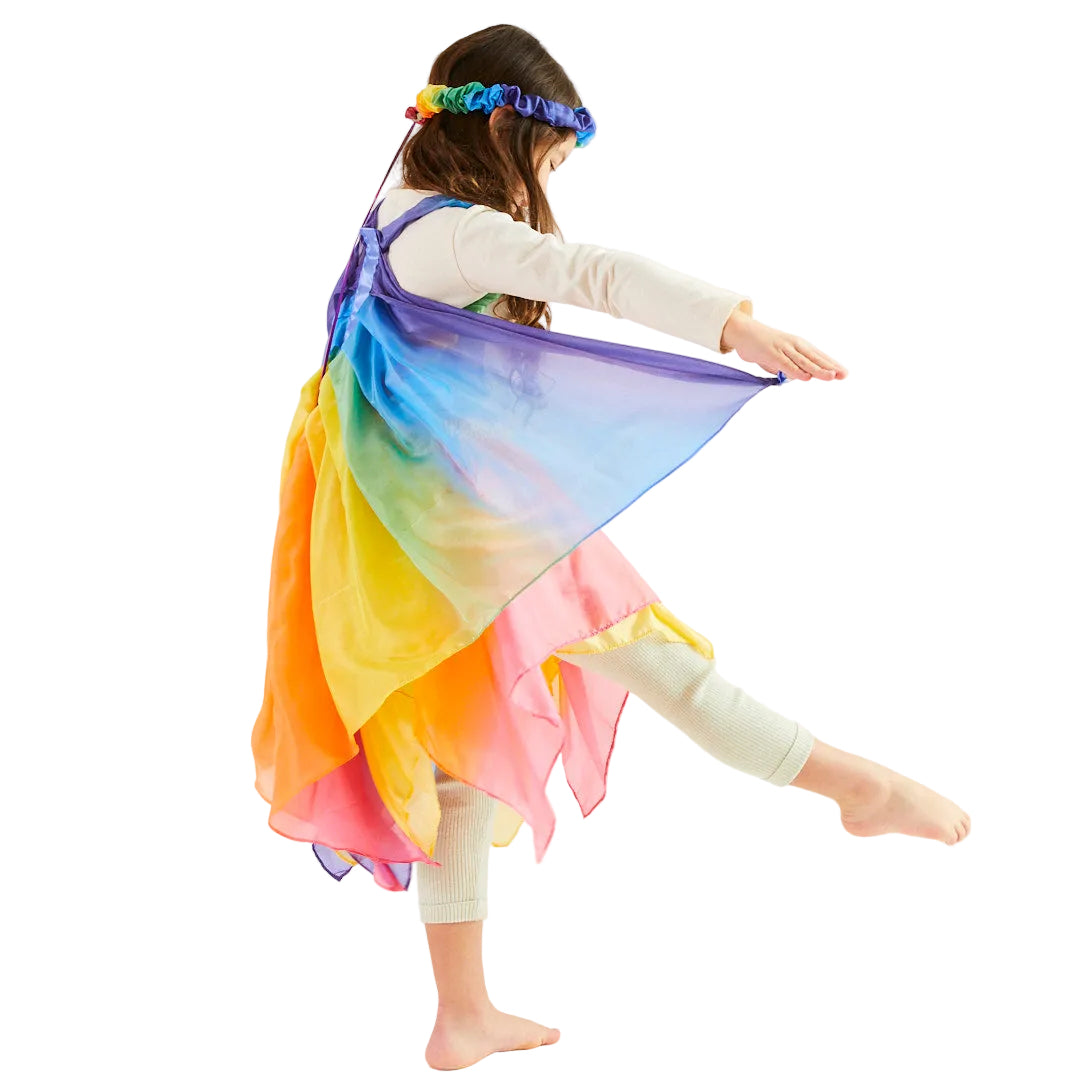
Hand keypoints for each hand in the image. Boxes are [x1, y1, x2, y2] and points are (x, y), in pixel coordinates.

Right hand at [721, 309, 846, 380]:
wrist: (743, 332)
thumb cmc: (762, 346)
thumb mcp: (779, 358)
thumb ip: (789, 367)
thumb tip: (798, 376)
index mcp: (798, 345)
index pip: (818, 356)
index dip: (831, 364)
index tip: (844, 373)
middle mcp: (794, 345)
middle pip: (815, 358)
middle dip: (830, 366)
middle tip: (844, 375)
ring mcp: (783, 348)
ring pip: (804, 361)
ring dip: (818, 370)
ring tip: (831, 377)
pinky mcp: (771, 353)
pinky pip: (786, 364)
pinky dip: (796, 371)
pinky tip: (806, 378)